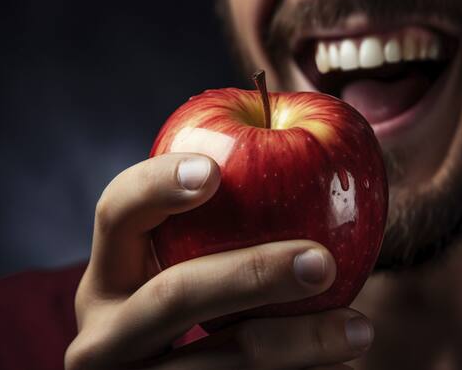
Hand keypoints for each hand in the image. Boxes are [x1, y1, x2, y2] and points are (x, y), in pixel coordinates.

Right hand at [64, 153, 373, 368]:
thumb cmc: (200, 315)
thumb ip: (219, 221)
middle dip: (252, 274)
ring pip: (219, 364)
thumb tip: (291, 117)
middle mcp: (103, 335)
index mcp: (106, 278)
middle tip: (322, 260)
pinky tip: (336, 365)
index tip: (216, 170)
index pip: (115, 213)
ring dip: (297, 342)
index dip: (157, 185)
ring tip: (358, 329)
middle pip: (173, 296)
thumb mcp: (183, 272)